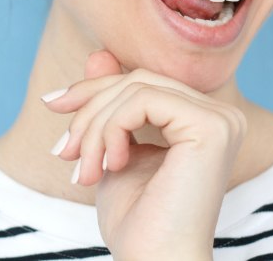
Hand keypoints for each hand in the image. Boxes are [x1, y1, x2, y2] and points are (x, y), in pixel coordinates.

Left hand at [43, 50, 246, 260]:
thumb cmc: (137, 219)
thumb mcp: (114, 147)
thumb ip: (112, 100)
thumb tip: (99, 53)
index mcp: (203, 118)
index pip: (143, 82)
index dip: (95, 89)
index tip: (52, 104)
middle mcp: (220, 113)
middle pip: (139, 80)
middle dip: (90, 109)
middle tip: (64, 151)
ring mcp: (220, 118)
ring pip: (136, 87)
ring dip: (96, 127)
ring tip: (83, 169)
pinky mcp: (211, 127)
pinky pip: (143, 100)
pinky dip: (112, 128)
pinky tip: (110, 164)